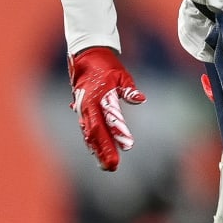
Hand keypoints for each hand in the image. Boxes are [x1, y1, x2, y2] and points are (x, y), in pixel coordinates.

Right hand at [67, 46, 145, 170]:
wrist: (86, 56)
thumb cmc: (106, 66)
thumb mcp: (121, 75)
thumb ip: (129, 89)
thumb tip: (140, 99)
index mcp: (99, 96)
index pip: (110, 118)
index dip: (118, 132)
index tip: (128, 146)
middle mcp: (88, 105)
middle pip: (96, 132)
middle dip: (104, 150)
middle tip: (112, 166)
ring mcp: (83, 109)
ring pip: (90, 134)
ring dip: (97, 150)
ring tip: (106, 166)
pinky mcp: (82, 111)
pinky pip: (87, 129)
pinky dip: (92, 142)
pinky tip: (97, 154)